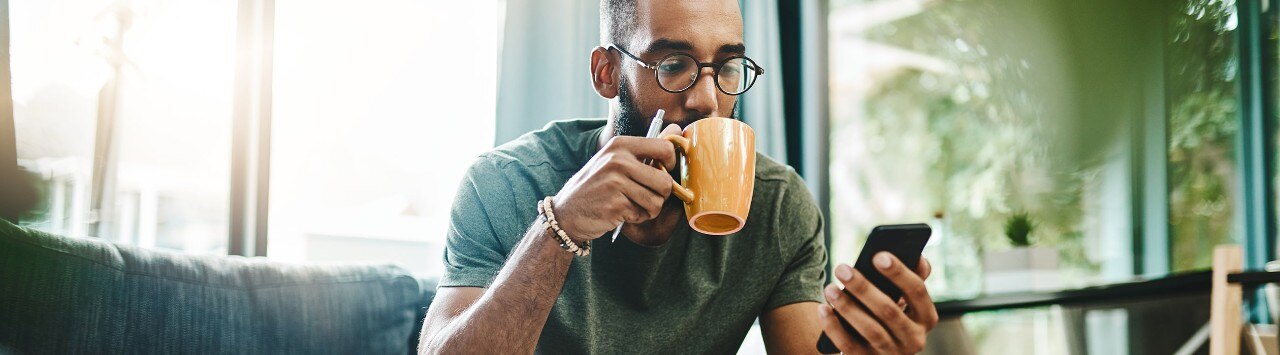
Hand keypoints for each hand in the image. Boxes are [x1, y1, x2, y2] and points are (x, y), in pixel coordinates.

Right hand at [552, 125, 680, 242]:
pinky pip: (643, 214)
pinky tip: (621, 213)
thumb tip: (676, 127)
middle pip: (665, 181)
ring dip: (648, 209)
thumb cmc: (597, 186)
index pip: (665, 147)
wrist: (567, 212)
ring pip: (657, 201)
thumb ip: (647, 148)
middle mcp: (618, 160)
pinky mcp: (615, 204)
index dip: (671, 164)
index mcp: (621, 144)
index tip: (662, 173)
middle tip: (645, 196)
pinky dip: (637, 218)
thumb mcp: (616, 160)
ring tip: (631, 204)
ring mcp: (615, 182)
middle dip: (661, 195)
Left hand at [818, 254, 937, 353]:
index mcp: (926, 317)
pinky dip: (834, 327)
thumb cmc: (891, 313)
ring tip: (830, 288)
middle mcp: (914, 339)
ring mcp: (892, 354)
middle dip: (864, 288)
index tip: (877, 255)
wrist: (879, 351)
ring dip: (847, 307)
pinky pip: (849, 346)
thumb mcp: (905, 299)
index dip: (899, 273)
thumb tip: (917, 255)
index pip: (917, 292)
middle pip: (889, 311)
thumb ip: (913, 276)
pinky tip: (823, 308)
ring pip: (869, 330)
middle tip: (842, 268)